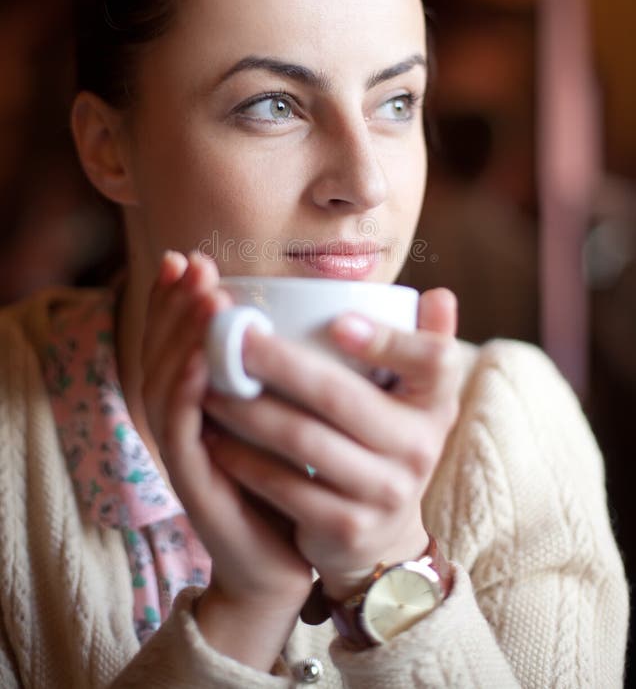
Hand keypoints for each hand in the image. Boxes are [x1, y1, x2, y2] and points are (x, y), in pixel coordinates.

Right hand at [140, 251, 311, 666]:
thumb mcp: (291, 410)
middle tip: (191, 264)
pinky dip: (185, 394)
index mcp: (203, 399)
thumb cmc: (295, 476)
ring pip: (165, 384)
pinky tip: (201, 363)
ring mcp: (185, 451)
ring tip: (206, 299)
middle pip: (163, 351)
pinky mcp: (194, 484)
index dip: (175, 298)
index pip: (177, 338)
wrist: (291, 556)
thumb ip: (291, 364)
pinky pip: (179, 433)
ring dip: (180, 339)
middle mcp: (184, 419)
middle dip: (174, 304)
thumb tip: (330, 307)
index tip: (190, 257)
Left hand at [203, 288, 460, 600]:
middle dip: (277, 363)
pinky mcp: (347, 526)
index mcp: (436, 401)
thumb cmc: (386, 437)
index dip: (388, 340)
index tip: (337, 322)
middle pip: (339, 396)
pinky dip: (243, 458)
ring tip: (208, 384)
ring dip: (247, 408)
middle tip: (231, 339)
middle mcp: (420, 447)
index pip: (433, 360)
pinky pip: (284, 485)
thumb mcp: (414, 394)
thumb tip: (440, 295)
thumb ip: (425, 341)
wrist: (382, 533)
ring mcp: (385, 491)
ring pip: (302, 440)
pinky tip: (212, 435)